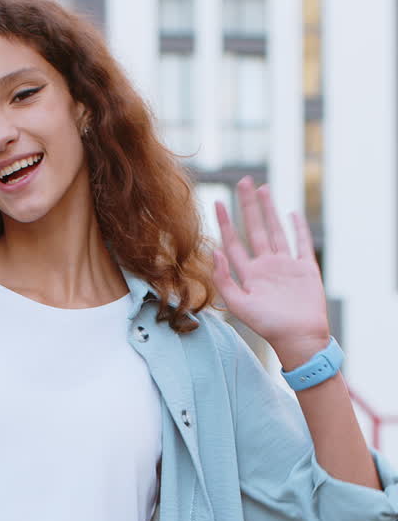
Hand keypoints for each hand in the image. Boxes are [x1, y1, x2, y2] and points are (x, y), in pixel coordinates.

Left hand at [212, 177, 330, 363]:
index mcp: (249, 275)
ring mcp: (286, 266)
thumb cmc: (269, 326)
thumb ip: (225, 279)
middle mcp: (266, 267)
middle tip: (243, 182)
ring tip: (263, 189)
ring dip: (269, 211)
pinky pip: (301, 244)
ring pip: (276, 231)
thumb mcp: (240, 305)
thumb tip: (214, 252)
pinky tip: (292, 214)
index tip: (218, 201)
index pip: (233, 243)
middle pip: (254, 230)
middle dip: (248, 206)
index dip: (225, 222)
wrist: (300, 338)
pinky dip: (298, 228)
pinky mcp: (306, 269)